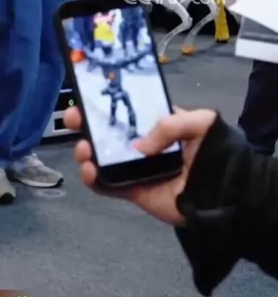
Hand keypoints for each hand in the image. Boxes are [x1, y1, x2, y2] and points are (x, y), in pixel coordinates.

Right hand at [64, 106, 216, 225]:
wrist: (223, 197)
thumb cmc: (216, 155)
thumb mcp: (202, 123)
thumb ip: (171, 122)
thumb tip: (139, 145)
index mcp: (156, 124)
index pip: (126, 109)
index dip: (106, 103)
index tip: (89, 99)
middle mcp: (141, 144)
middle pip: (105, 132)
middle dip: (86, 124)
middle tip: (73, 119)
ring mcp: (133, 168)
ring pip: (99, 157)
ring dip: (85, 151)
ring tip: (85, 149)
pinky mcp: (130, 190)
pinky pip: (104, 185)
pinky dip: (92, 179)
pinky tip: (89, 170)